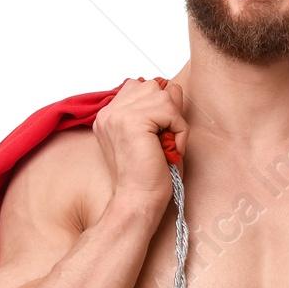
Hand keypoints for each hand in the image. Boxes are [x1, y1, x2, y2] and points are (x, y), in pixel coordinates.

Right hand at [92, 76, 187, 216]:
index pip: (140, 87)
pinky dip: (180, 129)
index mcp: (109, 116)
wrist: (138, 201)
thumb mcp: (153, 135)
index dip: (159, 107)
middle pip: (153, 86)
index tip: (162, 134)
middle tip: (167, 140)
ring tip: (169, 145)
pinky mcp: (132, 121)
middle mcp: (109, 112)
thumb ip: (156, 109)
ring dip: (174, 120)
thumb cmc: (148, 177)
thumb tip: (171, 87)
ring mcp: (117, 114)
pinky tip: (172, 149)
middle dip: (168, 110)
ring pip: (162, 95)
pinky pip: (169, 110)